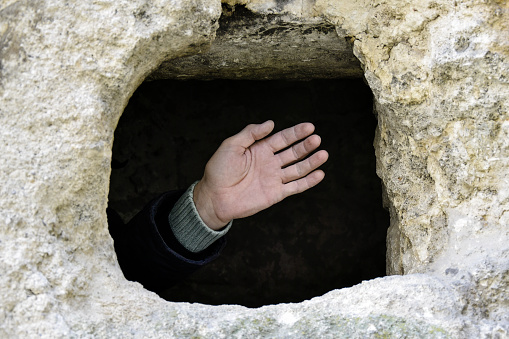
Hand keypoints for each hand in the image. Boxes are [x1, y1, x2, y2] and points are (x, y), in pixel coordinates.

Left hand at [193, 120, 328, 229]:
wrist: (214, 197)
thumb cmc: (219, 170)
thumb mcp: (231, 145)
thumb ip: (251, 133)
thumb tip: (271, 123)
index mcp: (260, 149)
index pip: (283, 138)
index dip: (296, 133)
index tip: (309, 127)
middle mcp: (270, 162)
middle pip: (293, 152)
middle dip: (306, 145)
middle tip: (317, 139)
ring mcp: (274, 178)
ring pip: (297, 168)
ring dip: (311, 162)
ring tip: (323, 154)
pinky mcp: (276, 194)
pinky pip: (296, 187)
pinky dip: (308, 181)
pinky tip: (319, 174)